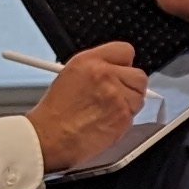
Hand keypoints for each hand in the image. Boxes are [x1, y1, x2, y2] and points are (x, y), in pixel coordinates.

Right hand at [27, 45, 147, 170]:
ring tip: (108, 111)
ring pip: (139, 97)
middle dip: (131, 86)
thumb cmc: (54, 112)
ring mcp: (116, 96)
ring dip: (129, 105)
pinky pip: (134, 115)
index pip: (125, 51)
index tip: (122, 72)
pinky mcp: (123, 117)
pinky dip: (124, 120)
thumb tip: (116, 70)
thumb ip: (97, 69)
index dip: (125, 64)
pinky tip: (106, 122)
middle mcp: (105, 75)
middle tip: (118, 95)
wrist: (50, 137)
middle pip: (139, 75)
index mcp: (89, 61)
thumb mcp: (70, 75)